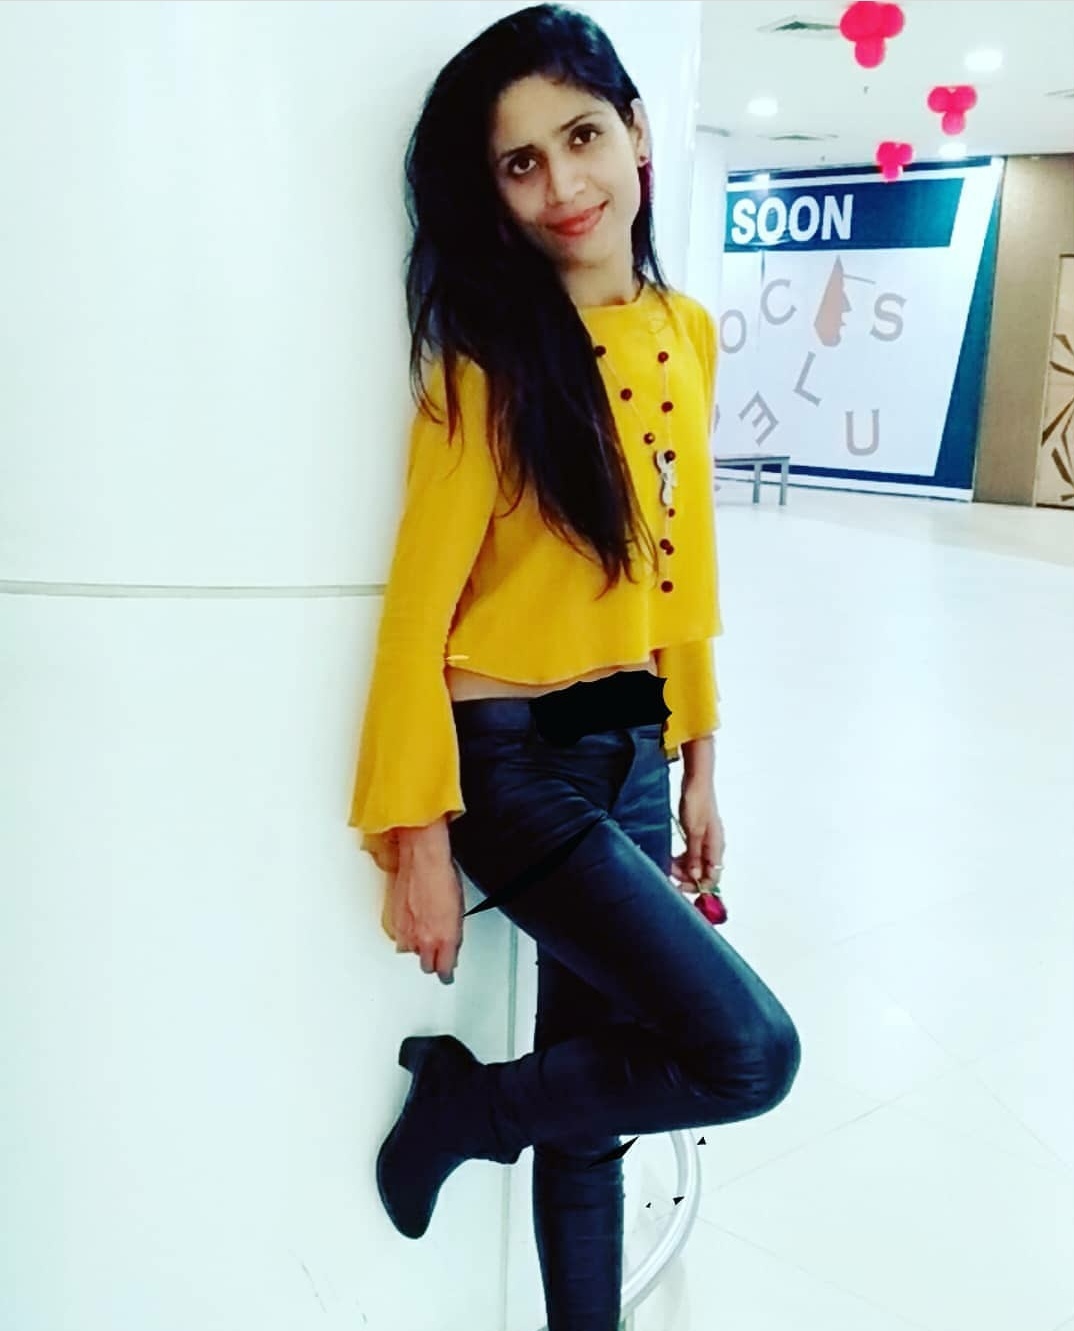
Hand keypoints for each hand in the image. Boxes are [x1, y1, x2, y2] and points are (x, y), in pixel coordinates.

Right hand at [389, 855, 463, 985]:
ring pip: (411, 952)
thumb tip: (451, 947)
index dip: (446, 974)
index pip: (444, 969)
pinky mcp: (395, 923)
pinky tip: (412, 928)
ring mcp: (408, 931)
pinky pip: (400, 940)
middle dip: (432, 962)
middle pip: (426, 966)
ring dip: (418, 948)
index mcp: (445, 937)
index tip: (447, 975)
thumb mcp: (458, 911)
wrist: (424, 860)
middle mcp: (425, 938)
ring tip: (424, 937)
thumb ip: (453, 936)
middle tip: (437, 957)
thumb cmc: (443, 878)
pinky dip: (406, 937)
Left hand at [669, 778, 724, 895]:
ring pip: (697, 863)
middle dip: (687, 876)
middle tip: (669, 874)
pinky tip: (672, 857)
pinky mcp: (698, 834)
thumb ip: (694, 855)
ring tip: (668, 865)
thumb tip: (696, 876)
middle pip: (704, 872)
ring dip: (683, 868)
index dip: (697, 886)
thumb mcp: (693, 832)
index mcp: (716, 847)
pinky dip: (683, 858)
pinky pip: (692, 853)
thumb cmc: (696, 803)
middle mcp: (714, 846)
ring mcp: (706, 840)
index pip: (712, 877)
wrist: (696, 782)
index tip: (679, 887)